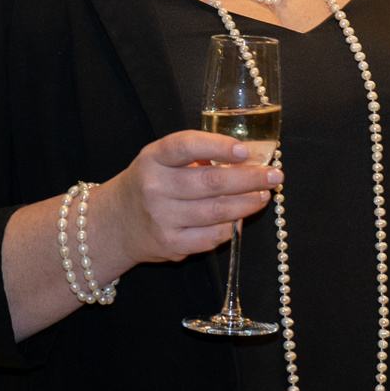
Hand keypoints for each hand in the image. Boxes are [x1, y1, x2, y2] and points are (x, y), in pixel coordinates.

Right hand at [91, 131, 280, 265]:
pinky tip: (240, 219)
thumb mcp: (160, 160)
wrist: (115, 223)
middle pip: (211, 182)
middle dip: (250, 179)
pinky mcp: (170, 244)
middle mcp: (154, 187)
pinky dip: (231, 228)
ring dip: (248, 203)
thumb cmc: (148, 184)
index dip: (218, 146)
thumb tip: (245, 159)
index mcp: (153, 158)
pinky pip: (211, 237)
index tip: (245, 150)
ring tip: (264, 195)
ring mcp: (162, 218)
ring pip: (217, 211)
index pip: (186, 146)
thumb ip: (194, 156)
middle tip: (274, 175)